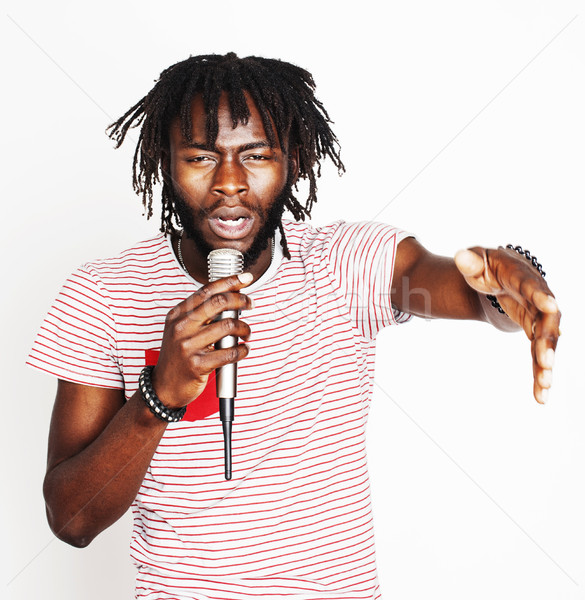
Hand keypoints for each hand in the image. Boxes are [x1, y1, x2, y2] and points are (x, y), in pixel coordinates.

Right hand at [151, 273, 253, 408]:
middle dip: (241, 300)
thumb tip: (230, 299)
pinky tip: (244, 349)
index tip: (245, 278)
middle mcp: (181, 327)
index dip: (229, 282)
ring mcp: (188, 346)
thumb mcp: (180, 330)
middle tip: (250, 304)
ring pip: (228, 327)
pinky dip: (243, 350)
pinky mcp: (197, 365)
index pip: (206, 291)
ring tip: (247, 333)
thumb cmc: (178, 357)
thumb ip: (199, 315)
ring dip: (245, 328)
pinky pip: (229, 353)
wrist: (163, 387)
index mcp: (177, 315)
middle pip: (219, 302)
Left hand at [454, 246, 560, 403]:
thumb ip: (470, 262)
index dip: (540, 296)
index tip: (551, 306)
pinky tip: (540, 394)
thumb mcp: (476, 261)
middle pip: (546, 320)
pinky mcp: (535, 332)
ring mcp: (538, 316)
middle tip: (545, 360)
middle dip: (547, 341)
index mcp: (519, 276)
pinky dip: (538, 372)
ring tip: (544, 386)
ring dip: (545, 364)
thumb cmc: (487, 266)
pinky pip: (538, 353)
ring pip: (546, 342)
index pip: (530, 286)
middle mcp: (536, 297)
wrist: (501, 275)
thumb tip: (460, 256)